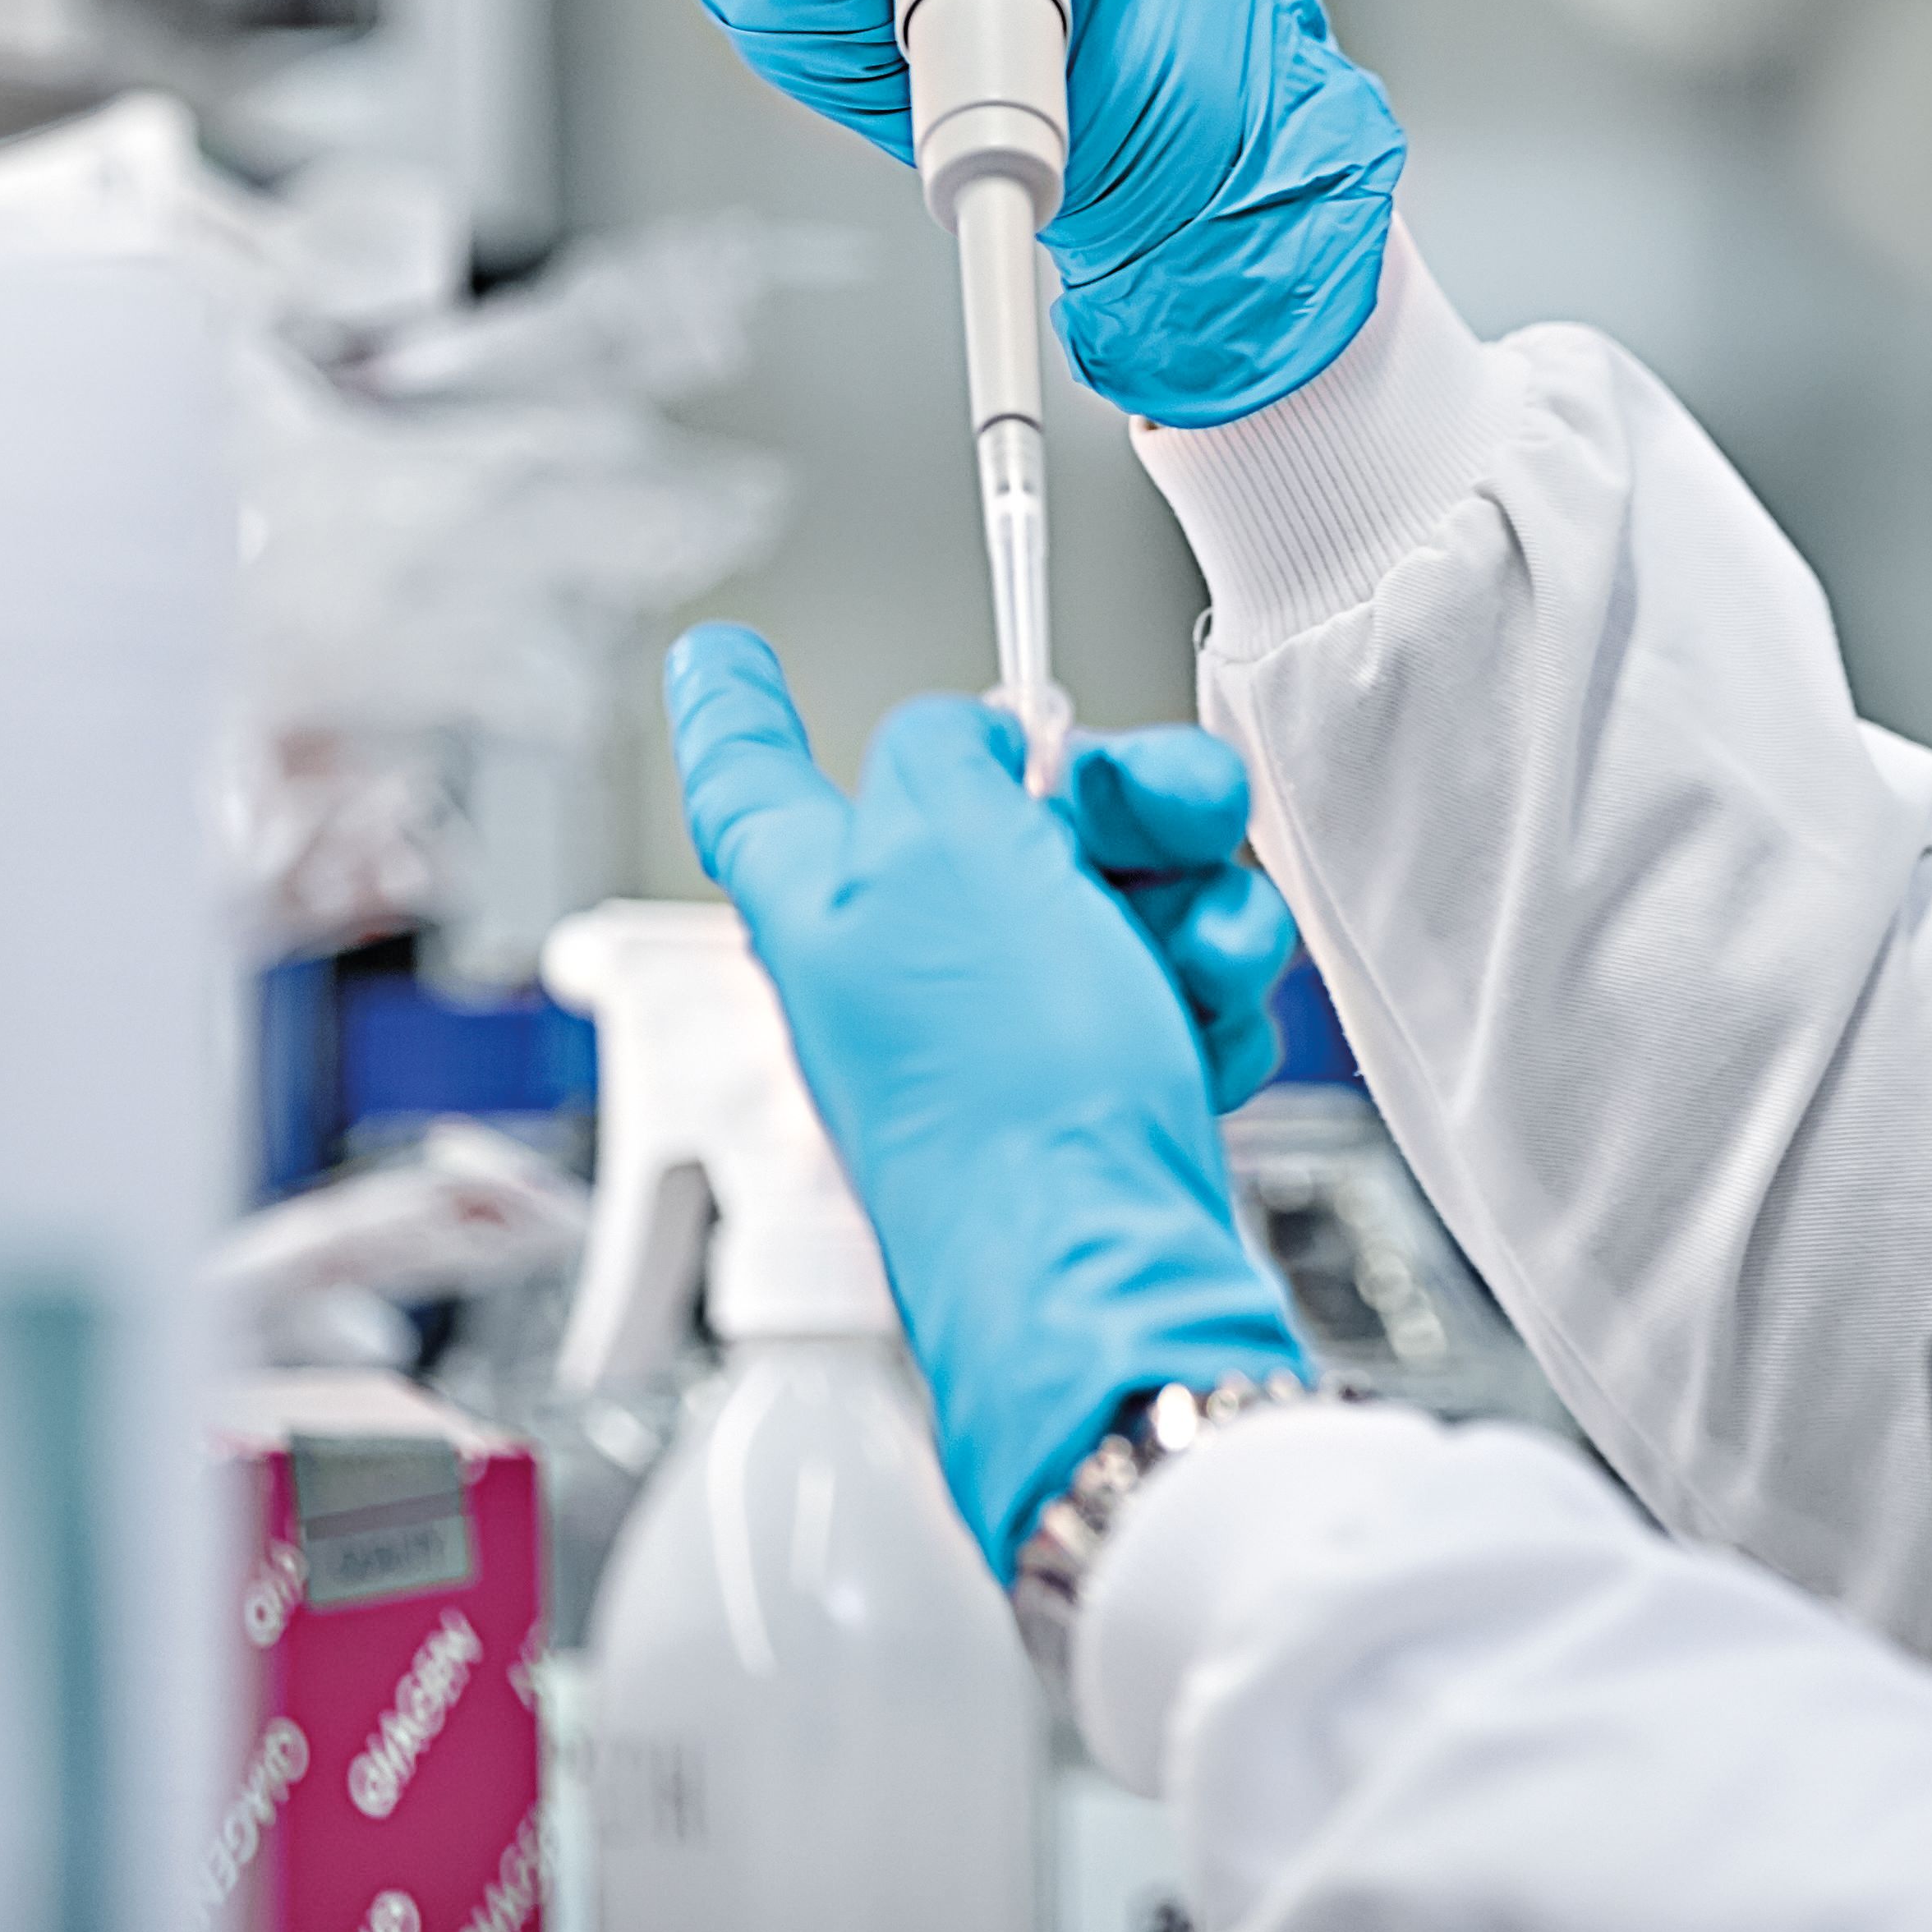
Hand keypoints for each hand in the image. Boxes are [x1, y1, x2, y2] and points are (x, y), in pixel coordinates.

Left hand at [666, 626, 1309, 1566]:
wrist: (1105, 1278)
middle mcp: (903, 964)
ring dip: (1194, 903)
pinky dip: (1210, 995)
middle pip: (1007, 810)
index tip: (720, 653)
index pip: (750, 775)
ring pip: (1119, 891)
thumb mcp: (948, 849)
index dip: (735, 704)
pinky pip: (1172, 986)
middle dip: (1123, 795)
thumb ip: (944, 754)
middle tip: (1181, 808)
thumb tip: (969, 746)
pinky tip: (1211, 1031)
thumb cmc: (1001, 1096)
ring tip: (1206, 959)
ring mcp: (1006, 1031)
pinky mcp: (1096, 1087)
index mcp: (825, 901)